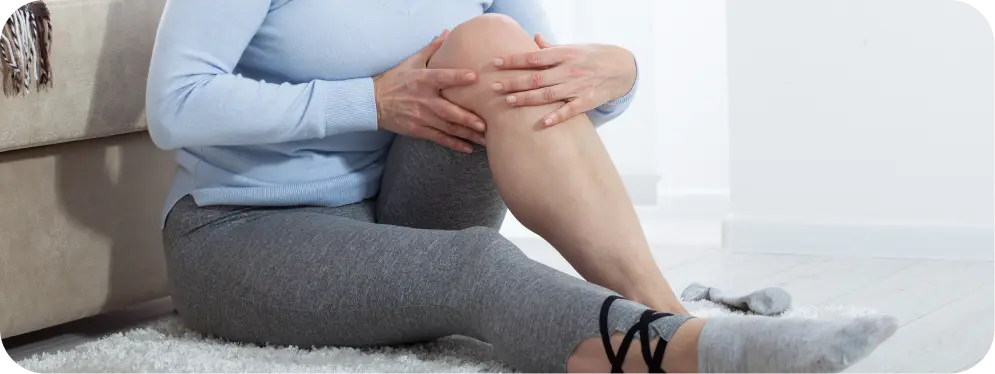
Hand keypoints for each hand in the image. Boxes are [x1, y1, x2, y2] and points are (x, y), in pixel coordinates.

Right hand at [374, 30, 486, 153]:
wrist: (374, 103)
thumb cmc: (395, 80)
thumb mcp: (412, 62)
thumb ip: (431, 50)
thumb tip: (447, 33)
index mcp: (422, 80)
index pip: (441, 77)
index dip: (457, 77)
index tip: (474, 77)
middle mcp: (423, 99)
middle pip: (448, 110)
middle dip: (467, 119)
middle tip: (485, 123)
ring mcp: (421, 117)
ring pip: (447, 127)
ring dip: (467, 134)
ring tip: (485, 138)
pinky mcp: (418, 130)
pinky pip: (439, 138)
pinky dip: (454, 144)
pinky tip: (468, 148)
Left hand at [491, 34, 636, 126]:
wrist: (623, 68)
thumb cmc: (593, 56)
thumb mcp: (574, 47)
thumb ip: (552, 47)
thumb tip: (534, 38)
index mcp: (564, 54)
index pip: (534, 57)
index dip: (514, 60)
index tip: (496, 63)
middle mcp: (569, 70)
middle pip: (536, 77)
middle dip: (514, 82)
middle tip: (495, 87)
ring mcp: (578, 87)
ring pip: (548, 94)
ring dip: (527, 99)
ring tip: (509, 102)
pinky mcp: (587, 101)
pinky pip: (569, 111)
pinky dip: (556, 117)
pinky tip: (542, 123)